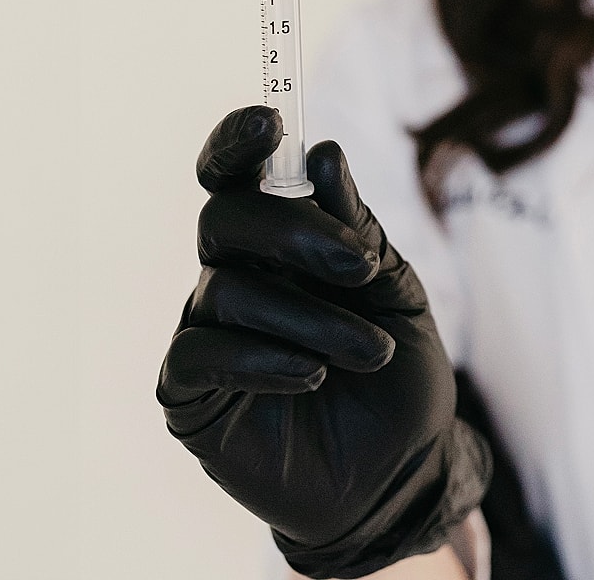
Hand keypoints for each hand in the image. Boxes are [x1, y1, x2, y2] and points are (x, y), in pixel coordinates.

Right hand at [158, 106, 489, 578]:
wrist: (401, 474)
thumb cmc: (398, 377)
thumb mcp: (398, 294)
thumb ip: (359, 230)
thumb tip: (322, 154)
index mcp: (283, 244)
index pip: (239, 176)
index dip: (238, 141)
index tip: (267, 121)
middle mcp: (236, 277)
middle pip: (226, 218)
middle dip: (294, 233)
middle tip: (358, 271)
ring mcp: (209, 333)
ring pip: (228, 289)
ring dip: (310, 318)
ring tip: (367, 354)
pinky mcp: (192, 395)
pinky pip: (203, 353)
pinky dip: (265, 359)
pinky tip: (312, 377)